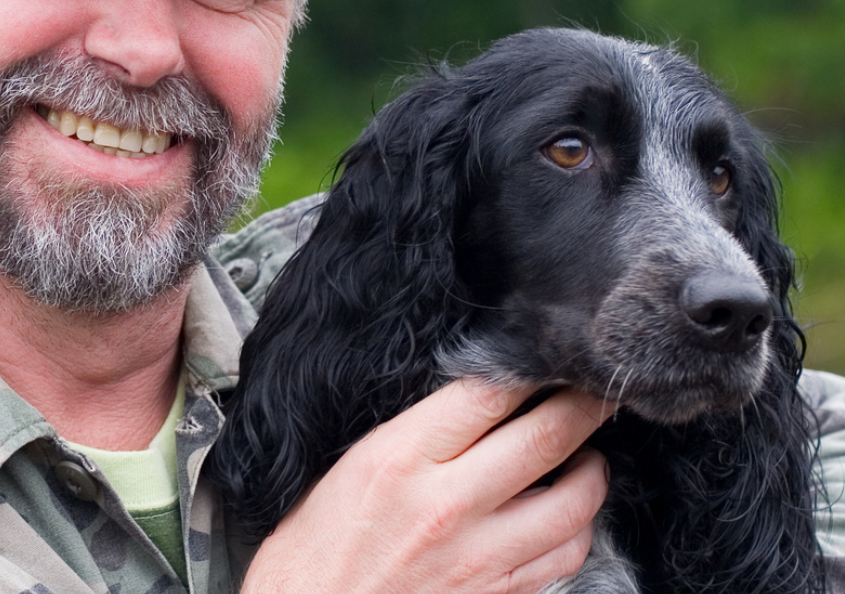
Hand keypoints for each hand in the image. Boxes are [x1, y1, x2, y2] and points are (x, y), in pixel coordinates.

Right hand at [239, 380, 612, 593]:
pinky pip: (565, 556)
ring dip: (592, 469)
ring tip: (586, 452)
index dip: (528, 366)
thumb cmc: (314, 550)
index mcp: (400, 459)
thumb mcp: (349, 468)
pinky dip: (579, 528)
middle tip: (597, 386)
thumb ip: (412, 433)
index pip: (487, 394)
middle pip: (545, 438)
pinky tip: (566, 513)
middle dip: (584, 403)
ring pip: (574, 502)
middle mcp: (446, 505)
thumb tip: (471, 400)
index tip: (544, 355)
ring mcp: (478, 557)